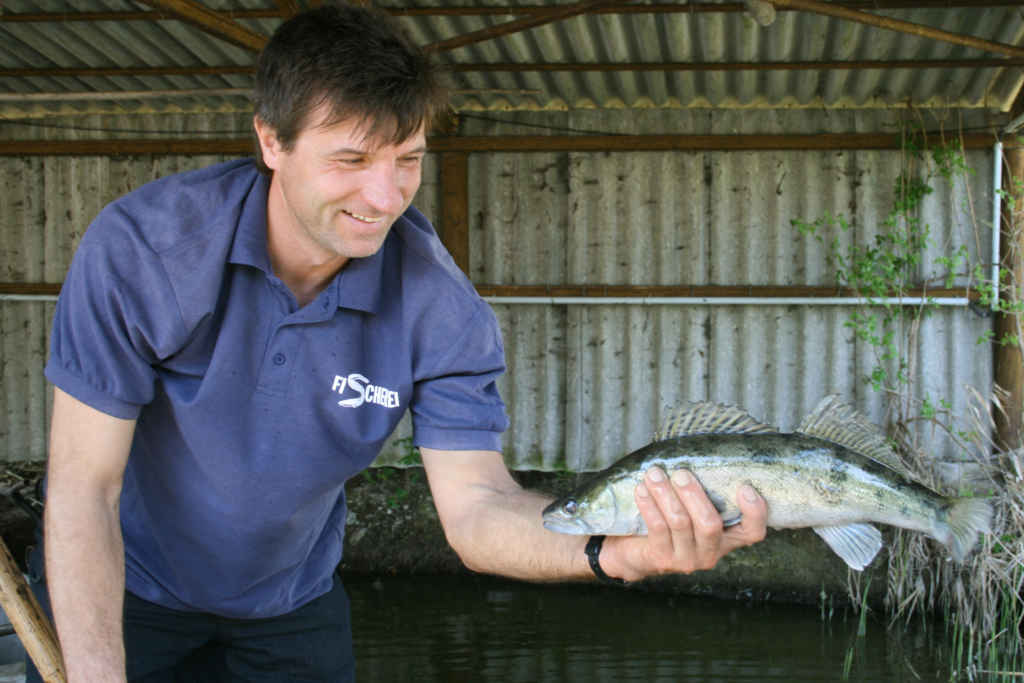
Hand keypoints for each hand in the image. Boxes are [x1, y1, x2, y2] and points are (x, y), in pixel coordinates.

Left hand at [602, 466, 766, 581]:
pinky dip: (649, 504)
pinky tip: (642, 489)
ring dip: (665, 494)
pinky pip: (657, 527)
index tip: (745, 487)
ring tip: (654, 474)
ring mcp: (687, 559)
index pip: (753, 532)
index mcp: (727, 538)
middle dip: (694, 495)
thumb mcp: (694, 510)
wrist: (640, 552)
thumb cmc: (673, 520)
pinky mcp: (663, 559)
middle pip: (710, 525)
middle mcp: (711, 552)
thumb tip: (702, 455)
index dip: (754, 512)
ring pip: (679, 523)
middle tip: (681, 473)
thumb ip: (705, 491)